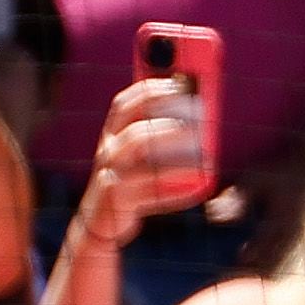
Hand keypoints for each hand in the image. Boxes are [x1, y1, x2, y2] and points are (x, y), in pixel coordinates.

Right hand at [79, 73, 214, 235]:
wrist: (102, 220)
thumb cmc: (131, 179)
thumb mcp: (137, 153)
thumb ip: (159, 130)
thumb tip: (202, 109)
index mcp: (112, 133)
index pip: (125, 103)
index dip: (154, 90)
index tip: (184, 84)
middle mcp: (108, 151)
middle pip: (138, 128)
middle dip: (173, 118)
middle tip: (202, 114)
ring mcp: (110, 175)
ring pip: (141, 150)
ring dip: (176, 147)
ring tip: (203, 150)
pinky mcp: (117, 200)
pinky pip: (151, 189)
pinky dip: (179, 186)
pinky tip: (200, 181)